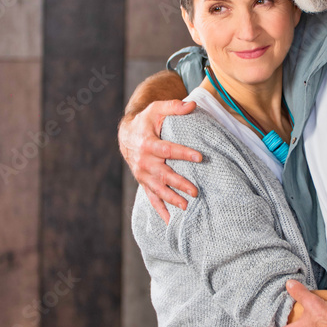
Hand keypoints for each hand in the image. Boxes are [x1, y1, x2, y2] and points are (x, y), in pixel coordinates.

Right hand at [118, 99, 201, 222]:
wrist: (127, 135)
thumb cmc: (146, 121)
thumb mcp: (156, 110)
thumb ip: (173, 107)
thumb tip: (192, 105)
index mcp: (148, 144)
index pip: (168, 150)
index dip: (184, 153)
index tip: (200, 157)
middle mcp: (144, 162)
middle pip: (163, 174)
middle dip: (179, 184)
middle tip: (195, 191)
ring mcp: (143, 174)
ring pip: (158, 189)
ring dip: (172, 199)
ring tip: (186, 207)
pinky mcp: (144, 182)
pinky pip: (151, 198)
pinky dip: (160, 210)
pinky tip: (170, 221)